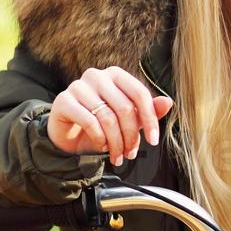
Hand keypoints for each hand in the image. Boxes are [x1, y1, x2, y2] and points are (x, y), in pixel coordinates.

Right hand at [47, 67, 172, 165]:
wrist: (68, 136)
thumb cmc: (100, 125)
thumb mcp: (127, 120)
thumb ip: (148, 111)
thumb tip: (168, 102)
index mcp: (116, 74)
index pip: (140, 94)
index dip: (150, 119)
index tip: (153, 140)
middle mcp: (97, 76)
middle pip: (125, 108)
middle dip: (131, 136)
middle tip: (131, 153)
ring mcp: (78, 86)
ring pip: (108, 117)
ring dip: (116, 142)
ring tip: (118, 155)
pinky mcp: (63, 100)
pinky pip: (89, 121)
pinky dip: (99, 138)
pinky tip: (101, 146)